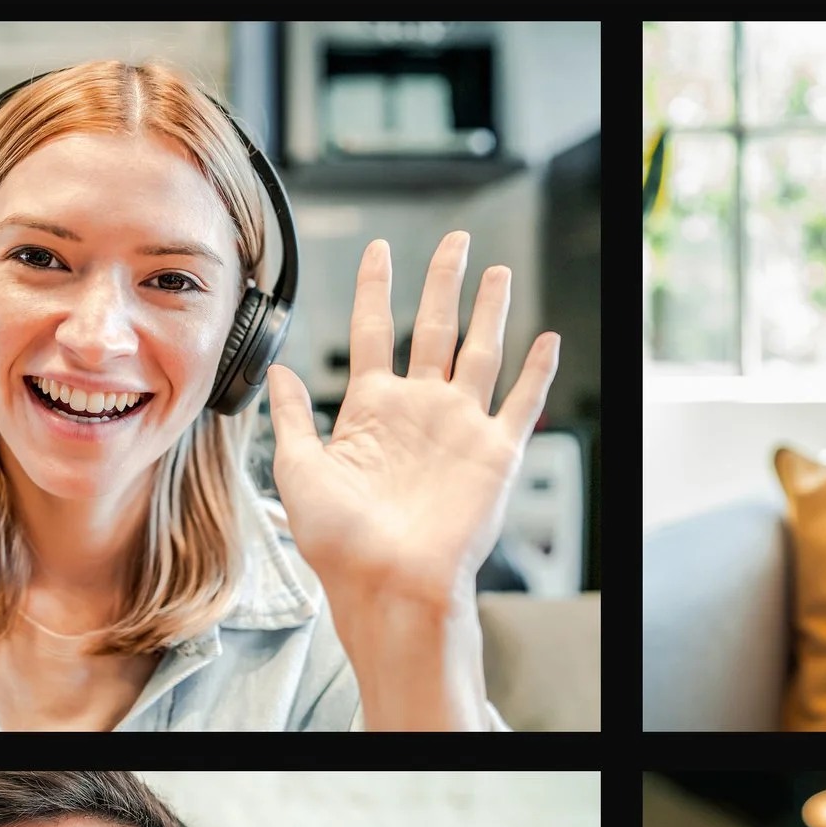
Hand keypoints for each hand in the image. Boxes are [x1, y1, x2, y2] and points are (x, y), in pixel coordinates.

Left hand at [266, 232, 559, 622]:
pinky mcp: (494, 453)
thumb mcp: (299, 470)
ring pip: (480, 352)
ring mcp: (459, 429)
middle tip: (454, 243)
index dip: (375, 288)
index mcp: (372, 411)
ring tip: (496, 272)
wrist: (387, 583)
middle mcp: (419, 412)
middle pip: (434, 328)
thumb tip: (278, 372)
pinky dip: (537, 372)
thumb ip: (293, 417)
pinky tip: (547, 340)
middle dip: (444, 282)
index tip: (378, 252)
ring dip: (490, 310)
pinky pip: (522, 402)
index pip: (373, 331)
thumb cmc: (341, 543)